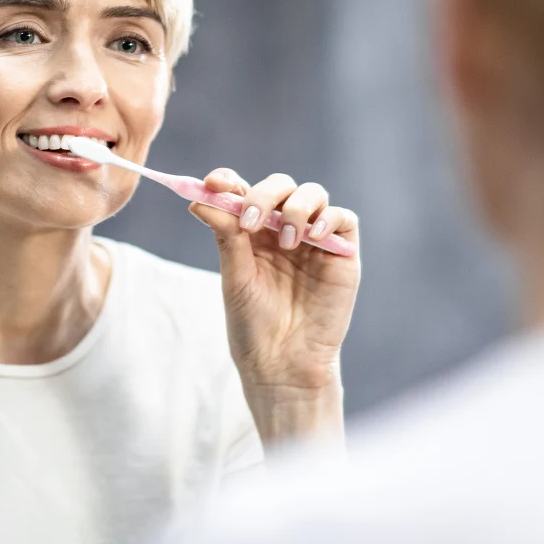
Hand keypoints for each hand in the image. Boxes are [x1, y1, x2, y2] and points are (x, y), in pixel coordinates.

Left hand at [191, 170, 359, 390]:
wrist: (284, 362)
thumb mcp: (235, 277)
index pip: (242, 190)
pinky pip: (344, 218)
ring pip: (313, 194)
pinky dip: (328, 218)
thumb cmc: (254, 323)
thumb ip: (226, 237)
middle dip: (264, 195)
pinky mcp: (342, 252)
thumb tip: (200, 201)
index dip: (228, 180)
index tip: (213, 183)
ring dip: (295, 207)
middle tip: (250, 220)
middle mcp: (282, 228)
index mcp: (251, 231)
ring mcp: (314, 238)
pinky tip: (311, 236)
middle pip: (279, 186)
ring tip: (286, 240)